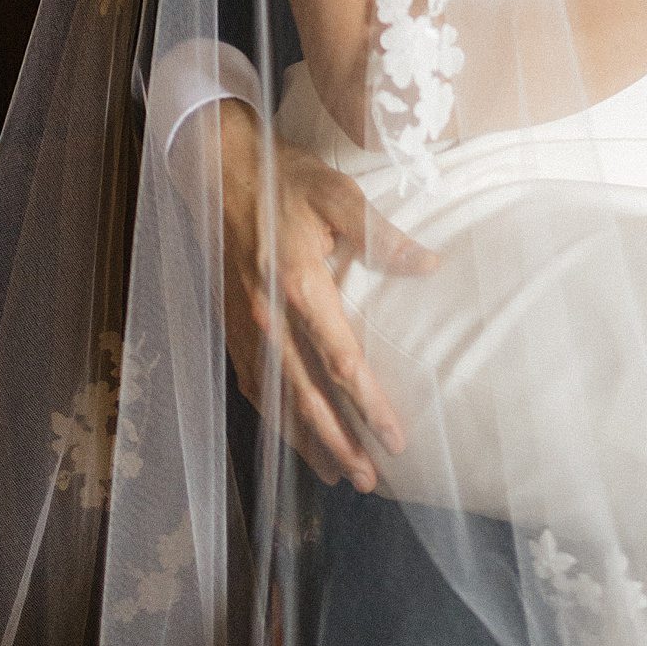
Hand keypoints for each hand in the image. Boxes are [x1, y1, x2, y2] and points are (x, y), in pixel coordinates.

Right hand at [176, 98, 435, 489]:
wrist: (217, 166)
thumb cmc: (284, 177)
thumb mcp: (340, 194)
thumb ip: (382, 236)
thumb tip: (429, 266)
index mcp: (300, 285)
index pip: (341, 360)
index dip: (368, 404)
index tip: (396, 437)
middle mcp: (268, 315)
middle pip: (305, 395)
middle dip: (338, 442)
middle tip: (369, 479)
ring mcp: (245, 323)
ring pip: (276, 397)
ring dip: (306, 440)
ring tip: (338, 474)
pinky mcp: (231, 323)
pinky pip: (253, 381)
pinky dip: (274, 415)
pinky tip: (292, 434)